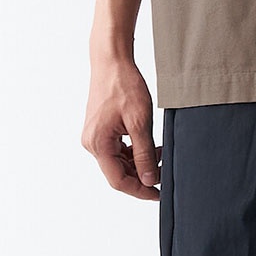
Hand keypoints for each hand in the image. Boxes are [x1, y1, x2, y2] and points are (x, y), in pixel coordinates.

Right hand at [81, 57, 160, 199]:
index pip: (119, 180)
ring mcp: (94, 136)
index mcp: (98, 145)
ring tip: (160, 155)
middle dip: (141, 176)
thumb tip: (149, 179)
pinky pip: (116, 149)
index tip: (158, 194)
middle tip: (163, 174)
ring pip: (118, 161)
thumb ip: (144, 153)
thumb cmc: (124, 85)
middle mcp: (91, 144)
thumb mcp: (140, 121)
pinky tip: (149, 145)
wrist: (112, 61)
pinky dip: (132, 151)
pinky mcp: (99, 129)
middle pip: (117, 172)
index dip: (140, 190)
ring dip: (138, 162)